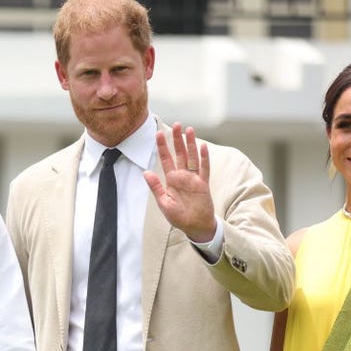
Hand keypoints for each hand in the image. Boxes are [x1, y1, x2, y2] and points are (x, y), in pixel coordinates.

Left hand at [143, 122, 216, 241]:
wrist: (195, 226)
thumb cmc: (178, 216)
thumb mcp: (163, 202)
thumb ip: (156, 187)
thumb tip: (145, 172)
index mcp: (171, 180)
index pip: (166, 159)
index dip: (162, 147)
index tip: (158, 134)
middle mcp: (182, 176)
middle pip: (180, 154)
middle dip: (178, 140)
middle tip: (177, 124)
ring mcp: (194, 178)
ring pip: (192, 157)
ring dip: (191, 144)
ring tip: (189, 130)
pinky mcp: (204, 184)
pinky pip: (204, 169)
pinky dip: (204, 158)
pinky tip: (203, 147)